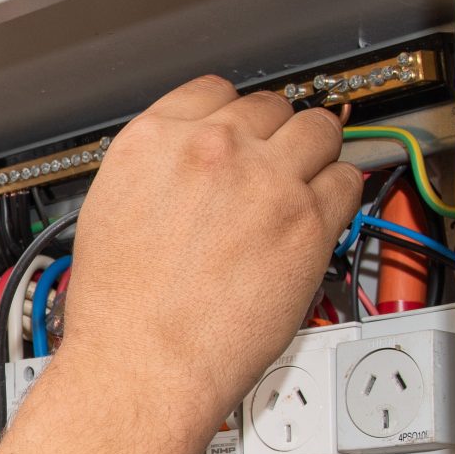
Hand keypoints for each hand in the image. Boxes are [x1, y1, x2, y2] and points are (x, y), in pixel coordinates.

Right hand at [57, 76, 362, 439]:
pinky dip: (338, 194)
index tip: (241, 130)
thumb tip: (185, 165)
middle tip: (272, 166)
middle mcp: (213, 148)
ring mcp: (266, 180)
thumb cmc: (119, 309)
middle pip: (270, 106)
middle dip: (273, 135)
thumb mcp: (108, 211)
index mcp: (155, 141)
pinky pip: (346, 180)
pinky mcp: (308, 220)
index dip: (231, 113)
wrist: (144, 363)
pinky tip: (318, 217)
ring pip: (319, 130)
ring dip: (314, 153)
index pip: (212, 89)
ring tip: (304, 183)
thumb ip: (156, 172)